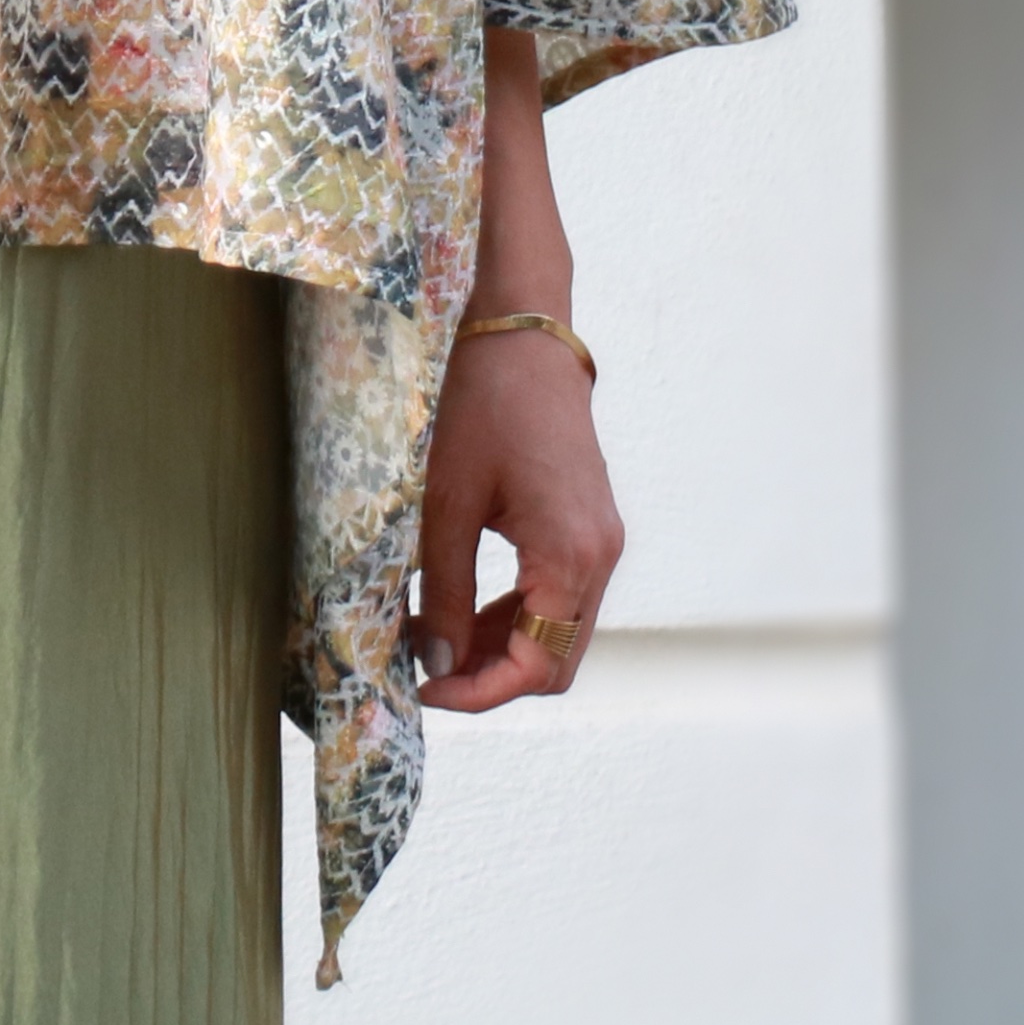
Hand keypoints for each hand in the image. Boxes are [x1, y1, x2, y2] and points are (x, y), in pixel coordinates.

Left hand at [409, 317, 621, 711]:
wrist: (521, 333)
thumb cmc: (480, 402)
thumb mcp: (446, 501)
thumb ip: (446, 591)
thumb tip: (438, 665)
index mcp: (572, 555)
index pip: (537, 668)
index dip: (479, 692)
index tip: (422, 690)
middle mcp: (601, 557)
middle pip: (555, 660)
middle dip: (489, 676)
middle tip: (422, 666)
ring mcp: (600, 542)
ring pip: (557, 631)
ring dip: (499, 646)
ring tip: (431, 636)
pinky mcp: (589, 526)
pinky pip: (558, 596)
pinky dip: (514, 613)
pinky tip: (462, 605)